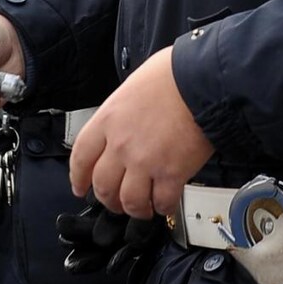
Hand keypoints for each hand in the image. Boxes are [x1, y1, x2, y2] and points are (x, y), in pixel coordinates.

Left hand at [68, 47, 213, 217]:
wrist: (204, 79)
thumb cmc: (175, 74)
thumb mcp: (134, 85)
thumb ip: (123, 111)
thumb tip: (126, 122)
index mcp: (108, 120)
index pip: (81, 158)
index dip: (79, 177)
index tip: (81, 186)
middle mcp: (121, 144)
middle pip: (103, 186)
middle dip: (108, 200)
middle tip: (116, 202)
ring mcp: (145, 161)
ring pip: (129, 201)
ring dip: (135, 209)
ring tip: (143, 208)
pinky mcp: (172, 173)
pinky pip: (162, 202)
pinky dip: (163, 207)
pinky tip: (166, 203)